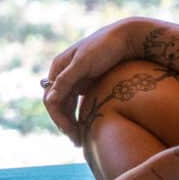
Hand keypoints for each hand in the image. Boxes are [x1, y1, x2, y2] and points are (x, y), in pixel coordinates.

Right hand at [40, 18, 143, 139]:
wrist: (129, 38)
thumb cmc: (105, 47)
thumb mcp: (84, 63)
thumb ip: (66, 80)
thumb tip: (49, 99)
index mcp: (58, 66)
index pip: (50, 98)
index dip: (58, 117)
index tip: (71, 132)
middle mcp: (64, 73)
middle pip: (57, 104)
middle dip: (64, 123)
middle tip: (77, 140)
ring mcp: (75, 79)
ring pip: (66, 105)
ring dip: (70, 122)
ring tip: (80, 139)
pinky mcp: (87, 83)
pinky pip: (77, 103)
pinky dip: (78, 115)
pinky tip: (85, 127)